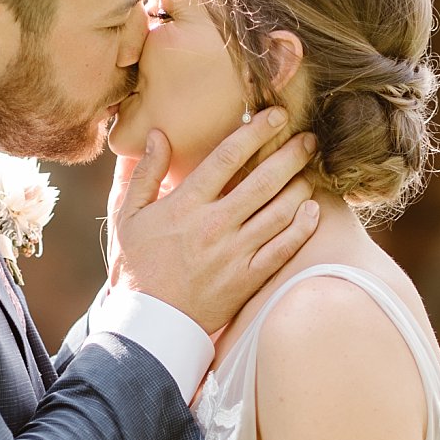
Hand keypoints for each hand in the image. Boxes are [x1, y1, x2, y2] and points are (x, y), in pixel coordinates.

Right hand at [112, 111, 320, 334]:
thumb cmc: (136, 268)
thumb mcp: (126, 217)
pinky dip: (302, 227)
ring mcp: (234, 254)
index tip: (276, 114)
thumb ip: (142, 174)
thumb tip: (157, 135)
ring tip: (311, 170)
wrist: (149, 325)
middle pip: (263, 180)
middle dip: (291, 154)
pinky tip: (313, 210)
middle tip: (310, 138)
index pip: (227, 157)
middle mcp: (214, 226)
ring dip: (300, 186)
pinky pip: (283, 249)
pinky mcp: (248, 280)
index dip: (256, 131)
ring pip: (279, 212)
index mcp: (185, 205)